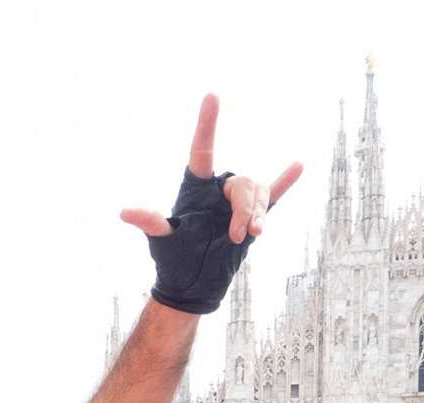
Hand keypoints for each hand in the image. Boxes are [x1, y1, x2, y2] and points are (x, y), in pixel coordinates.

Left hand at [119, 95, 301, 313]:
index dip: (207, 123)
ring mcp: (235, 203)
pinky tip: (298, 166)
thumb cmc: (173, 260)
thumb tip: (125, 212)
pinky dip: (285, 181)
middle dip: (245, 209)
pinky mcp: (251, 217)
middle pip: (243, 182)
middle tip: (238, 236)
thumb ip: (150, 221)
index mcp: (195, 187)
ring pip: (259, 191)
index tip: (212, 96)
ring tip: (251, 235)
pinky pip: (273, 194)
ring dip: (258, 213)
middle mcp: (216, 189)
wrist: (193, 285)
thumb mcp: (163, 239)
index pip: (201, 149)